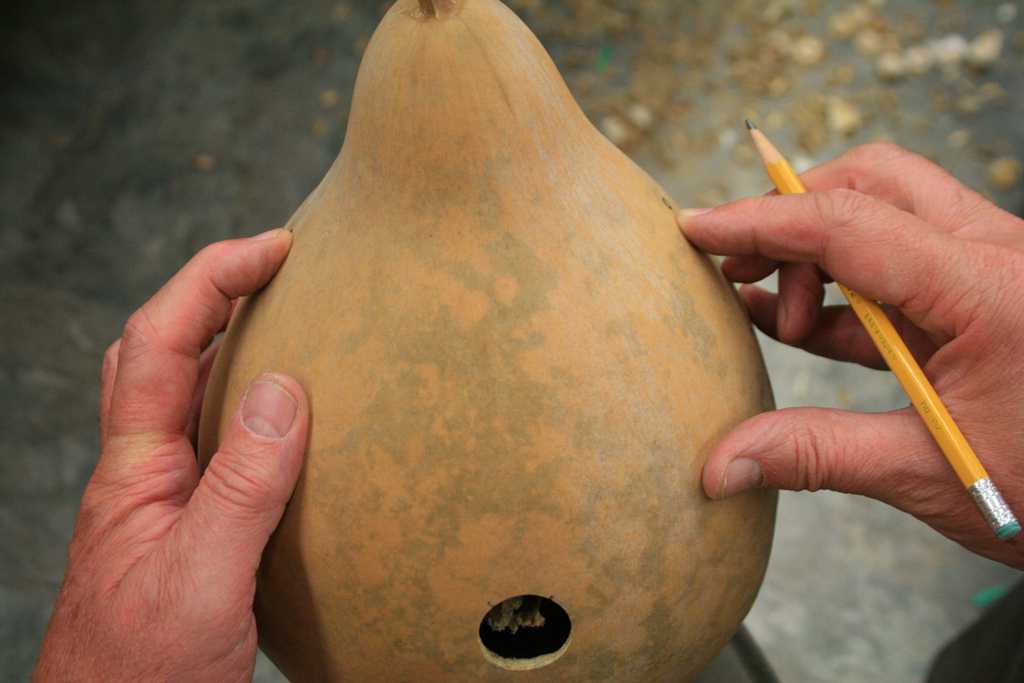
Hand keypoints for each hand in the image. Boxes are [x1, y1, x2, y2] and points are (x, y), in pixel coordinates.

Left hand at [35, 229, 309, 680]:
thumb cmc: (143, 675)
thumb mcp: (202, 581)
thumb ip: (242, 487)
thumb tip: (282, 388)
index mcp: (135, 472)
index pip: (161, 343)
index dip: (212, 278)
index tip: (275, 248)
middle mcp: (144, 474)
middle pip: (159, 352)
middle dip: (212, 291)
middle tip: (275, 268)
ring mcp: (164, 502)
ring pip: (185, 396)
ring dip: (228, 344)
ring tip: (290, 325)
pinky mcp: (190, 530)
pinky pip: (218, 445)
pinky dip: (251, 408)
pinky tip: (290, 425)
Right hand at [679, 142, 1023, 568]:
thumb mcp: (930, 473)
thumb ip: (816, 454)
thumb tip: (717, 467)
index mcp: (989, 290)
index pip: (849, 224)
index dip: (760, 221)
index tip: (694, 228)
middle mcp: (996, 257)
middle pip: (873, 182)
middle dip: (792, 217)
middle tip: (738, 274)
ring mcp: (993, 270)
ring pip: (887, 211)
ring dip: (816, 252)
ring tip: (774, 318)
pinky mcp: (983, 297)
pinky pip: (898, 265)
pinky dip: (840, 287)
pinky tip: (793, 323)